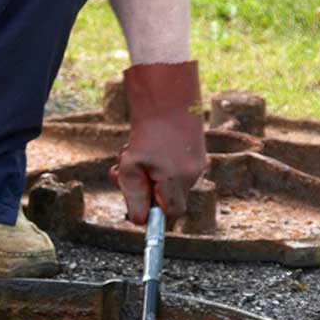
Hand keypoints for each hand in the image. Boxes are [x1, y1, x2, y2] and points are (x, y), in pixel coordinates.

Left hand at [110, 61, 205, 224]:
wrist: (168, 97)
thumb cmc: (147, 131)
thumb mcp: (131, 166)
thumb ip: (134, 195)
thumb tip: (138, 222)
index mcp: (176, 180)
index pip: (170, 214)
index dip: (153, 212)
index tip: (136, 201)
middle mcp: (192, 175)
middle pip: (169, 199)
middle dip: (145, 190)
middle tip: (122, 173)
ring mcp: (197, 164)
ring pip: (170, 182)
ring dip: (149, 174)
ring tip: (132, 151)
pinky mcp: (197, 154)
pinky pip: (176, 169)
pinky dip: (160, 164)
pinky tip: (150, 144)